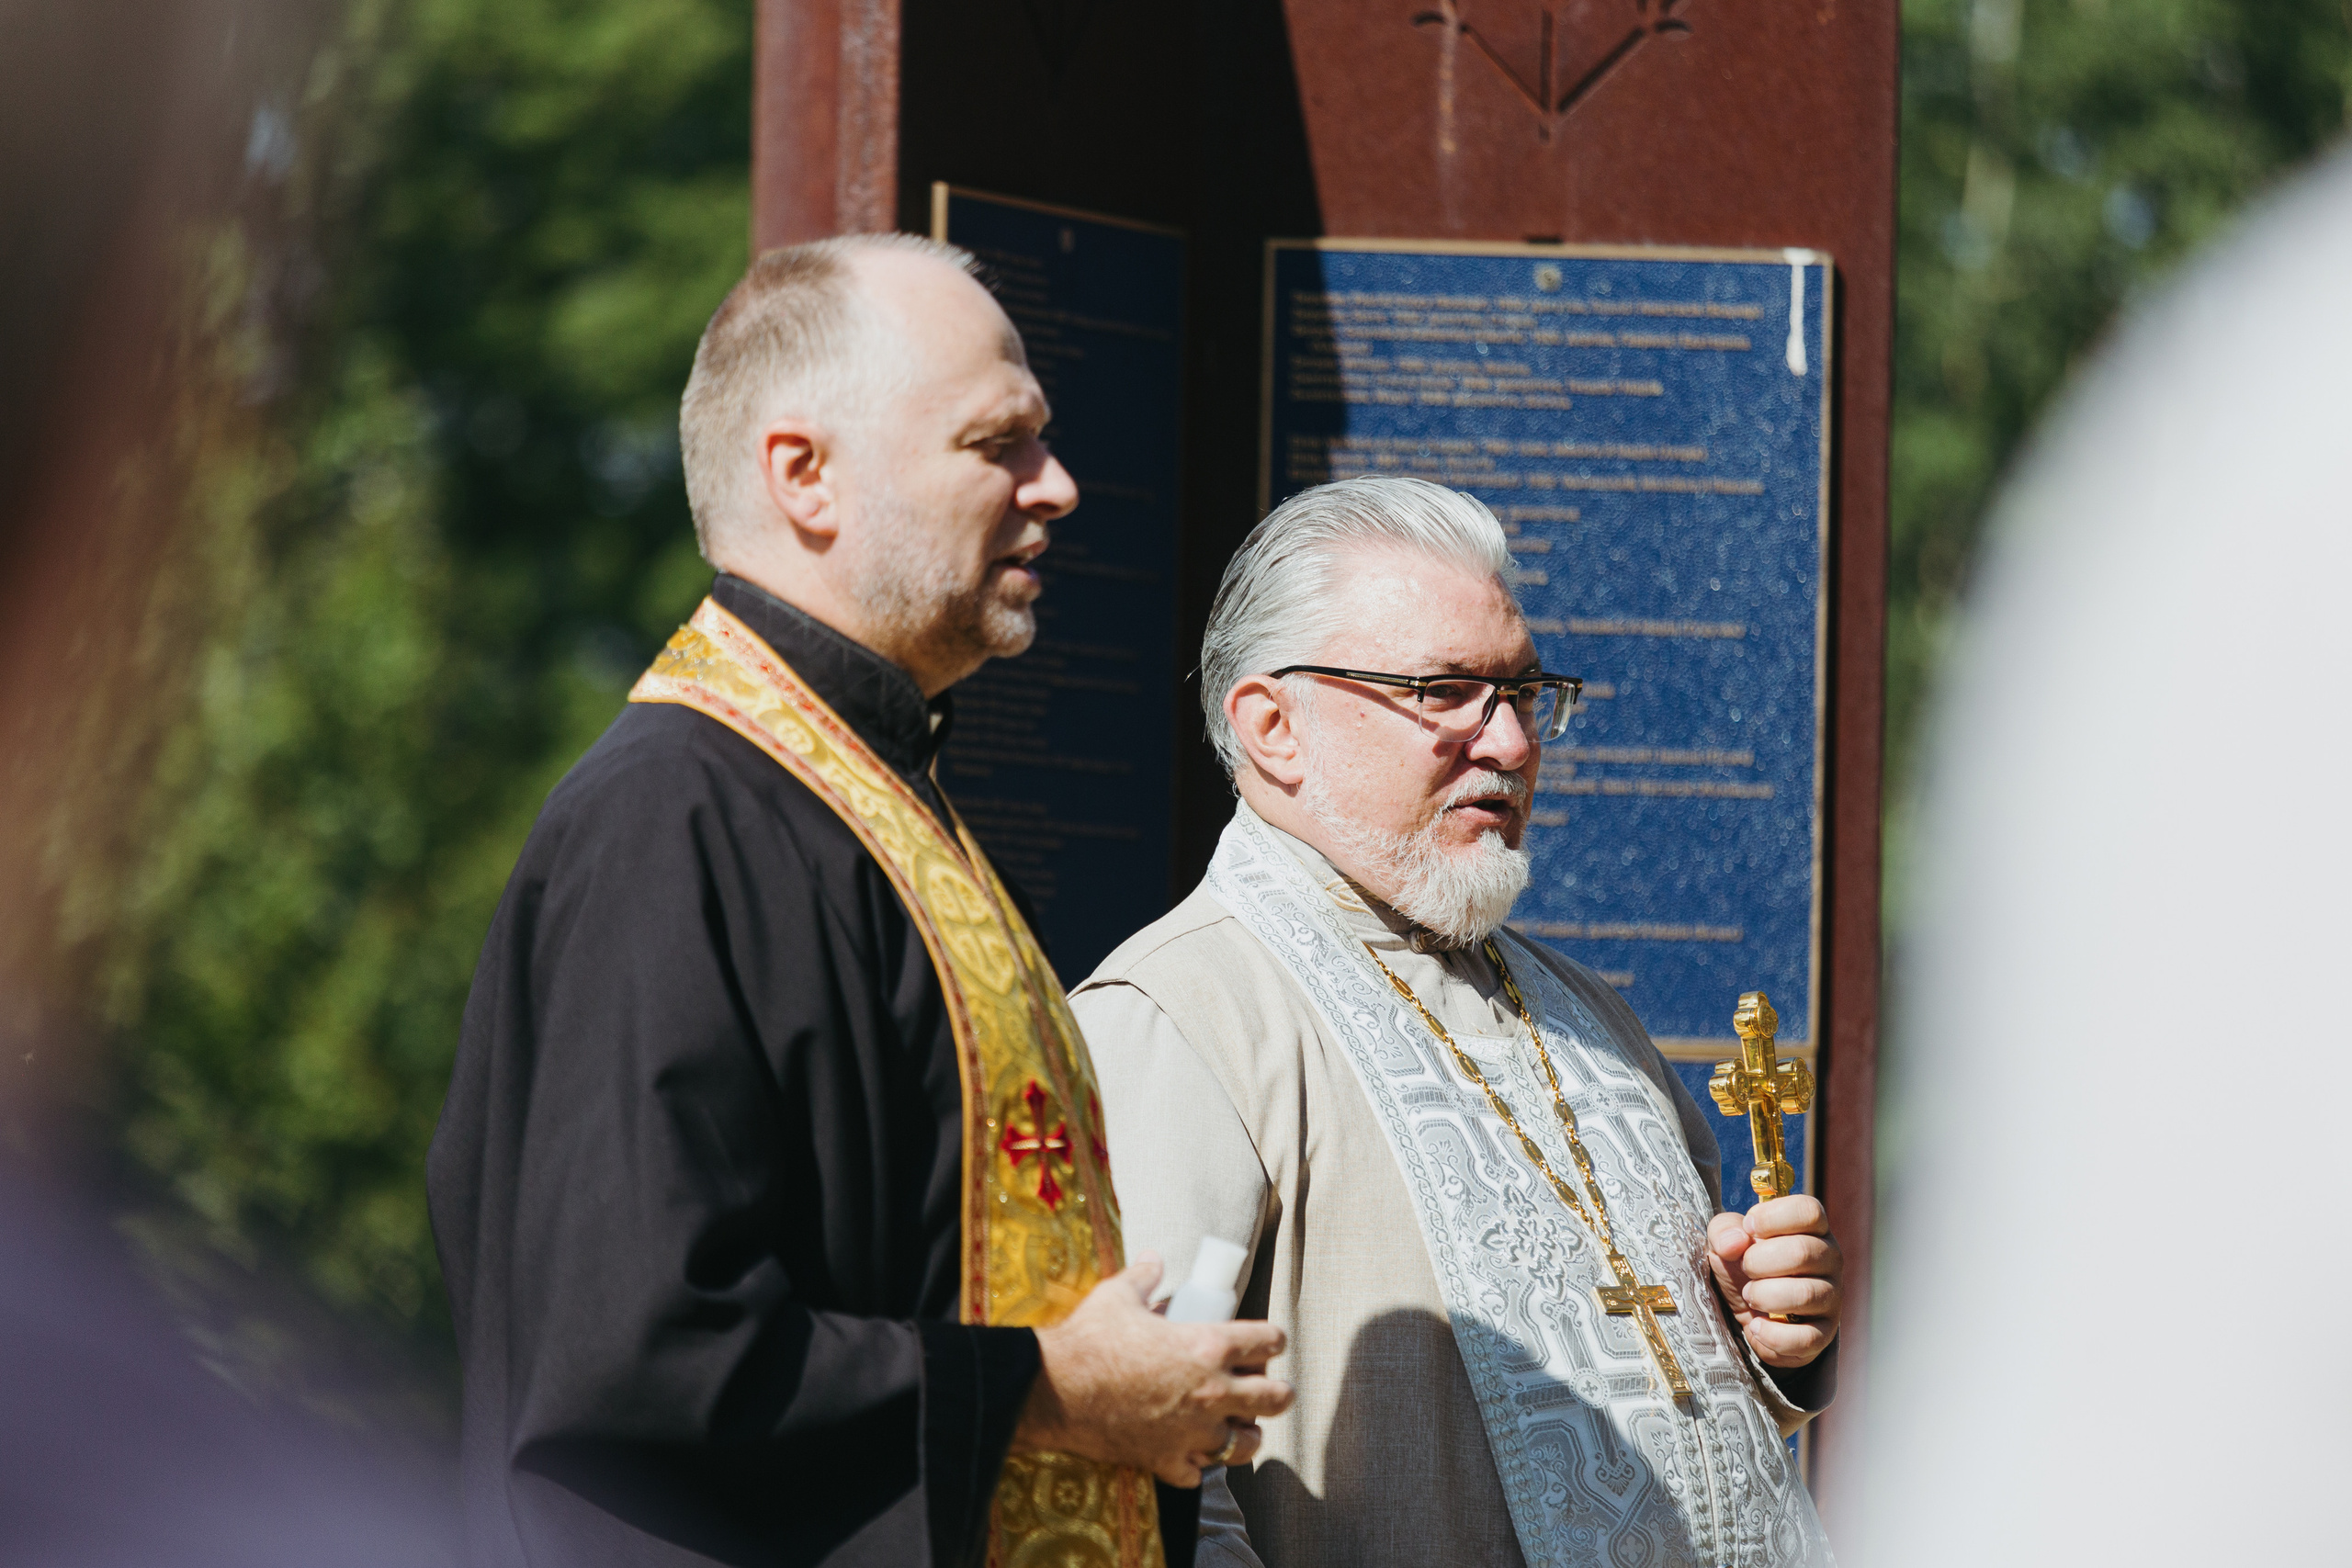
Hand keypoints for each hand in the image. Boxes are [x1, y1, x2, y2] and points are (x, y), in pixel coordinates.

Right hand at [1015, 1254, 1293, 1486]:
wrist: (1055, 1391)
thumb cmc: (1090, 1340)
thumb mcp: (1118, 1296)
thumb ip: (1144, 1277)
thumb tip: (1153, 1259)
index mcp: (1208, 1346)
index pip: (1268, 1341)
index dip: (1273, 1339)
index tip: (1269, 1341)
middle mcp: (1211, 1393)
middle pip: (1274, 1398)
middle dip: (1278, 1392)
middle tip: (1269, 1388)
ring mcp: (1192, 1433)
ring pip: (1244, 1445)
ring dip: (1245, 1435)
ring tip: (1238, 1427)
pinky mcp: (1167, 1460)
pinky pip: (1199, 1474)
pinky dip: (1197, 1465)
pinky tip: (1189, 1454)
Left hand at [1705, 1195, 1840, 1368]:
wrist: (1750, 1312)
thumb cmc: (1744, 1266)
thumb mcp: (1726, 1241)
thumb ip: (1724, 1230)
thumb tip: (1735, 1241)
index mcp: (1811, 1229)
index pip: (1809, 1210)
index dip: (1773, 1217)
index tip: (1749, 1227)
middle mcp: (1829, 1259)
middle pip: (1803, 1251)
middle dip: (1760, 1261)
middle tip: (1745, 1268)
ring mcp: (1831, 1296)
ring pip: (1806, 1294)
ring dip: (1765, 1296)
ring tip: (1750, 1295)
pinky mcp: (1824, 1333)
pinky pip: (1806, 1338)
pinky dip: (1773, 1334)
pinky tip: (1756, 1326)